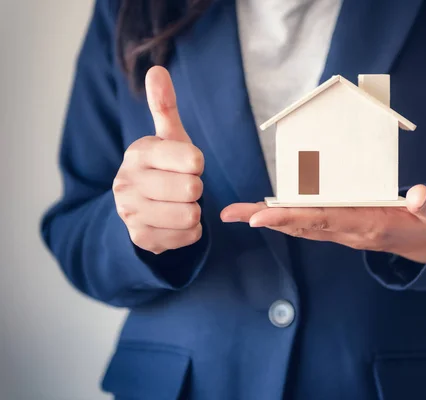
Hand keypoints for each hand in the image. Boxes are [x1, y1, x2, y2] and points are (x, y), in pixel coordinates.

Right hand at [113, 66, 204, 253]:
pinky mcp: (141, 239)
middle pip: (193, 190)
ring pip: (191, 216)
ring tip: (179, 203)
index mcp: (139, 153)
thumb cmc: (163, 166)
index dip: (197, 164)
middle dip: (195, 189)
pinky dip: (190, 231)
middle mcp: (127, 182)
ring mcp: (131, 213)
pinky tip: (175, 221)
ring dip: (194, 211)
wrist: (141, 206)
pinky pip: (189, 237)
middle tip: (183, 186)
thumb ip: (165, 106)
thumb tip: (157, 70)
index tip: (189, 164)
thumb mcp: (168, 137)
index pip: (193, 161)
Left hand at [221, 185, 425, 263]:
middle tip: (231, 214)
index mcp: (366, 225)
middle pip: (300, 224)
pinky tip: (265, 211)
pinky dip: (284, 217)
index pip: (322, 219)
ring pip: (299, 225)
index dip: (290, 217)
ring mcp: (342, 231)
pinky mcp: (341, 226)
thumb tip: (419, 194)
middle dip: (265, 219)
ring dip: (268, 218)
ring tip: (237, 212)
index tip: (259, 217)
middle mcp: (347, 231)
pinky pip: (307, 222)